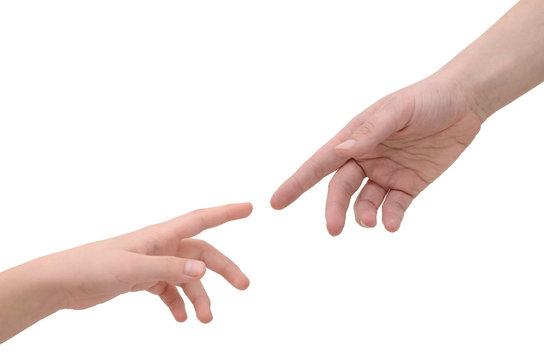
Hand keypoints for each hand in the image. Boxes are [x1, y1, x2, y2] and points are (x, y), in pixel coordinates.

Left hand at [43, 203, 251, 322]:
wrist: (62, 282)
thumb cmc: (91, 266)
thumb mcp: (131, 269)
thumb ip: (167, 268)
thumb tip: (202, 271)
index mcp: (160, 235)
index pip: (200, 219)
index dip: (226, 212)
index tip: (249, 207)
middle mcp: (161, 246)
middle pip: (202, 254)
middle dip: (223, 269)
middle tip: (243, 285)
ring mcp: (153, 263)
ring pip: (187, 277)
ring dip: (199, 296)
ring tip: (204, 319)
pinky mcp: (143, 279)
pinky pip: (169, 290)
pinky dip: (178, 303)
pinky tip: (181, 318)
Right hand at [271, 77, 483, 232]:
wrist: (464, 102)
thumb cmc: (425, 99)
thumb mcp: (397, 111)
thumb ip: (370, 132)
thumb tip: (341, 150)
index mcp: (354, 138)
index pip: (319, 163)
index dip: (296, 183)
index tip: (276, 203)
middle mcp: (365, 158)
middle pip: (340, 188)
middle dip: (334, 209)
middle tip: (333, 229)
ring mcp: (387, 173)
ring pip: (365, 202)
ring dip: (364, 215)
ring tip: (371, 223)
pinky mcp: (409, 184)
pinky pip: (394, 206)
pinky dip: (391, 217)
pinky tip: (391, 224)